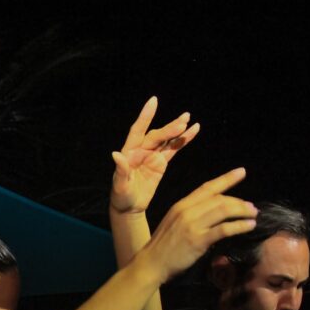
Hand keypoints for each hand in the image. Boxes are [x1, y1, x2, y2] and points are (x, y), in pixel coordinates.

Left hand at [110, 96, 199, 214]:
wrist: (129, 207)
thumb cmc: (121, 197)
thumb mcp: (120, 186)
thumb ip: (120, 170)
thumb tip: (116, 154)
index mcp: (129, 152)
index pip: (137, 130)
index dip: (145, 116)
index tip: (153, 101)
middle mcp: (141, 150)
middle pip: (156, 136)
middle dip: (169, 128)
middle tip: (182, 121)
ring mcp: (152, 155)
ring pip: (166, 139)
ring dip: (177, 129)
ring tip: (188, 118)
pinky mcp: (161, 163)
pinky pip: (174, 149)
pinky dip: (184, 140)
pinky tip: (194, 129)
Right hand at [141, 167, 255, 282]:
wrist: (151, 263)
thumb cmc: (164, 245)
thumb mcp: (174, 222)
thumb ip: (191, 214)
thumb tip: (213, 211)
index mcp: (181, 204)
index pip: (207, 188)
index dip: (226, 179)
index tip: (241, 172)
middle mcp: (187, 211)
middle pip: (219, 199)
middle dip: (239, 201)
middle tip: (252, 207)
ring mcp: (192, 225)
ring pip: (223, 210)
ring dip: (242, 211)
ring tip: (253, 215)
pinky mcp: (198, 240)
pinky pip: (223, 229)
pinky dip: (239, 226)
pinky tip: (249, 227)